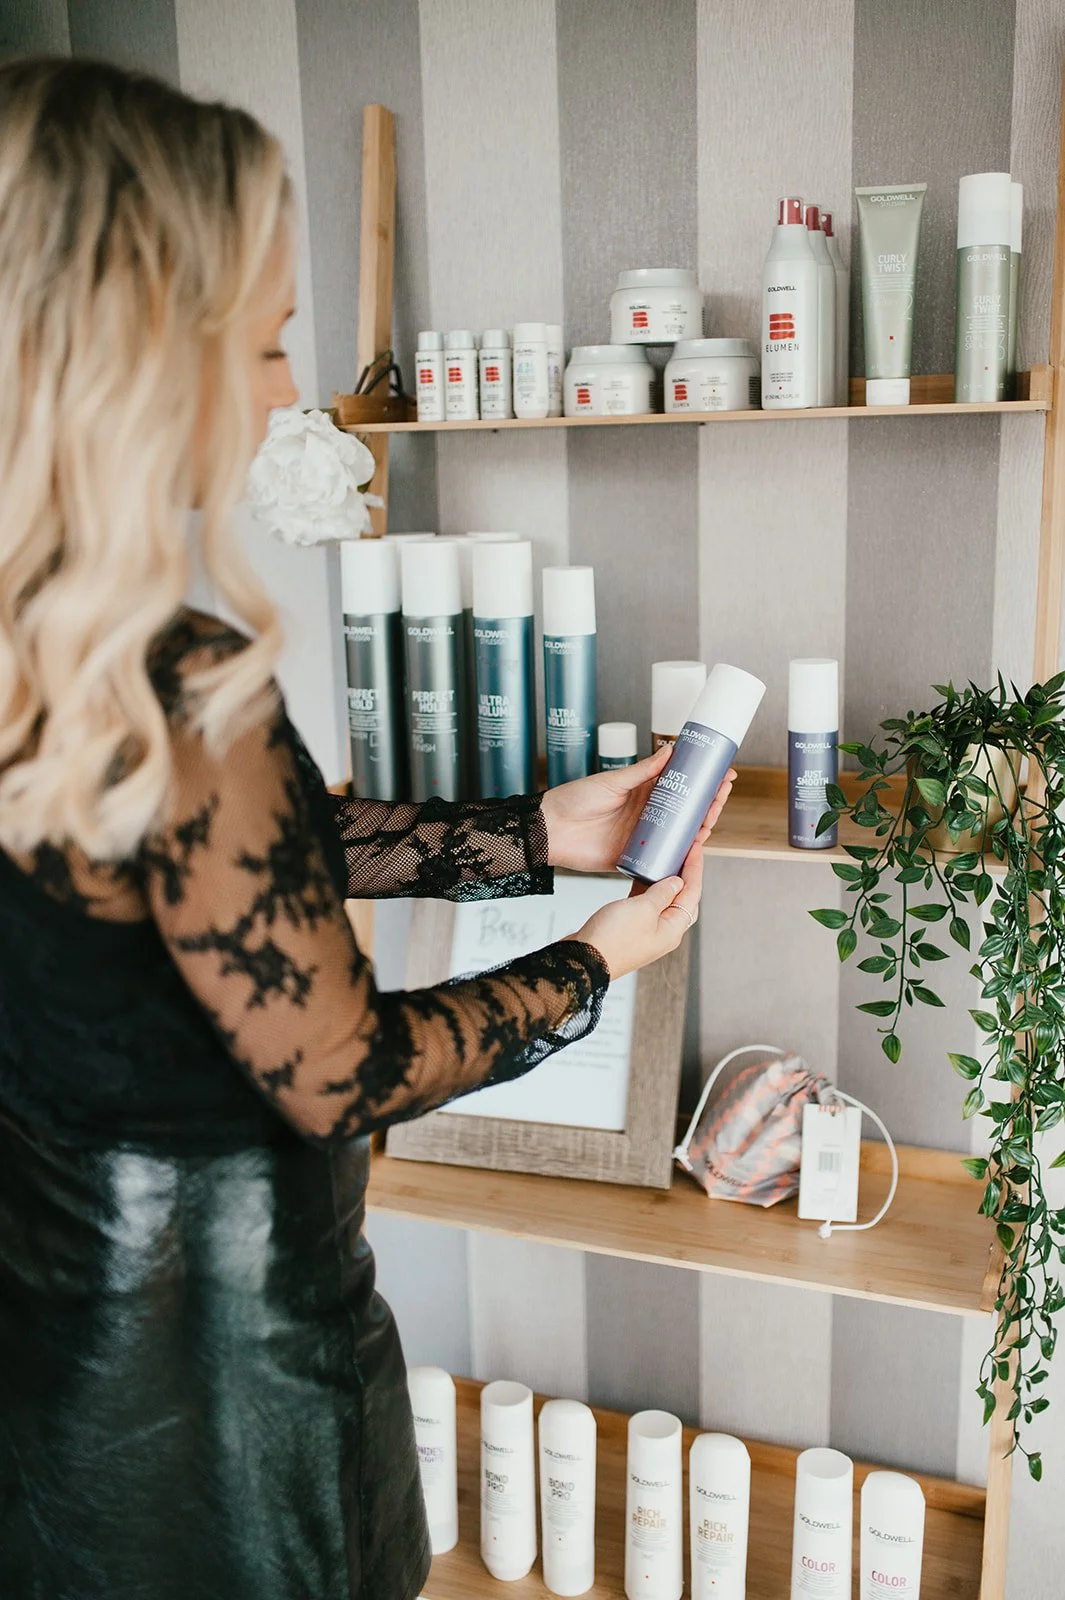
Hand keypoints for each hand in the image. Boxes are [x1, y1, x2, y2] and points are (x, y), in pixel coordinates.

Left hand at [540, 750, 735, 872]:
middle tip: (722, 793)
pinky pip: (662, 859)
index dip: (702, 782)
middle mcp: (648, 814)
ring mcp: (643, 837)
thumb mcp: (611, 781)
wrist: (550, 830)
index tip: (722, 774)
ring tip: (713, 816)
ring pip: (679, 834)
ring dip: (700, 827)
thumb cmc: (574, 800)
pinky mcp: (635, 858)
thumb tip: (670, 750)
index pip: (680, 786)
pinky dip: (680, 855)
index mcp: (643, 792)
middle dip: (708, 803)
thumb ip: (641, 771)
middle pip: (686, 811)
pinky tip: (696, 848)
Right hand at [574, 839, 702, 979]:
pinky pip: (647, 906)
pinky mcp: (632, 930)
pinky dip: (648, 890)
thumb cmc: (612, 939)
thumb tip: (676, 882)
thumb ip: (662, 893)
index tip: (695, 847)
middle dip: (686, 875)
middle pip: (683, 898)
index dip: (695, 868)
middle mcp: (664, 932)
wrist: (584, 959)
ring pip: (664, 901)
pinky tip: (642, 877)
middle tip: (684, 853)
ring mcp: (648, 932)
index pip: (692, 893)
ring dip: (666, 881)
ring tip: (665, 860)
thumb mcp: (642, 908)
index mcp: (673, 929)